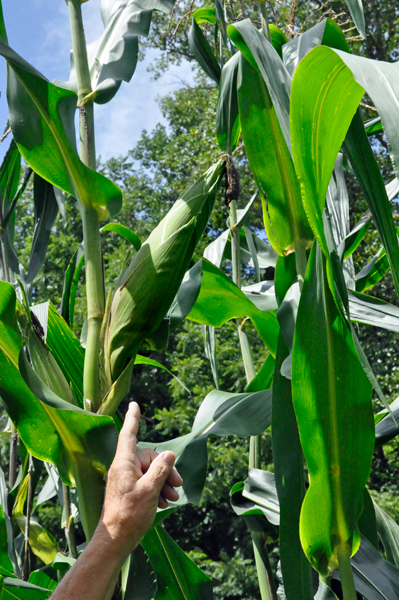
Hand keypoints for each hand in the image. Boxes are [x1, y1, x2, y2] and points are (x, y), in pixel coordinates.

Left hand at [98, 402, 182, 555]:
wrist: (116, 541)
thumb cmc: (129, 515)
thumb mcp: (149, 491)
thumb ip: (160, 470)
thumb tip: (168, 454)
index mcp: (124, 464)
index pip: (129, 435)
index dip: (133, 419)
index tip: (134, 404)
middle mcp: (123, 468)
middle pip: (149, 458)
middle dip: (166, 469)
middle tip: (178, 485)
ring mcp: (126, 480)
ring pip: (150, 472)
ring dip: (163, 482)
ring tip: (173, 497)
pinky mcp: (129, 491)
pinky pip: (146, 483)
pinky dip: (157, 490)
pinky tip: (164, 503)